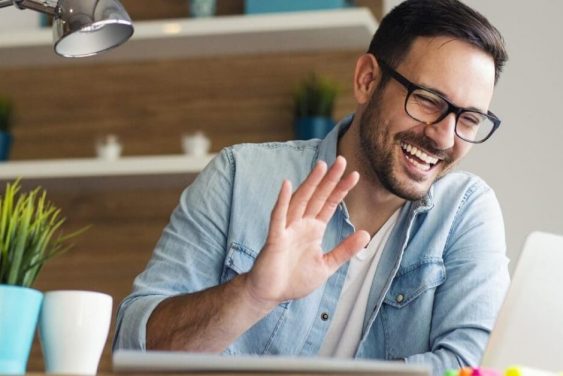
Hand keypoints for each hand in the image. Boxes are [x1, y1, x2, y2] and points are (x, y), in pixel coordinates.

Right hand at [243, 156, 369, 309]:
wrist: (269, 294)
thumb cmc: (294, 279)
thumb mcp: (326, 265)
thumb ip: (345, 250)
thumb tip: (366, 233)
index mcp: (313, 229)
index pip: (329, 204)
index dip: (341, 190)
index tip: (355, 175)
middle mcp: (300, 224)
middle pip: (317, 197)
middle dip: (329, 179)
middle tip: (342, 160)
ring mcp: (287, 229)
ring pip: (300, 201)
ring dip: (310, 184)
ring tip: (321, 166)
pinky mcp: (275, 238)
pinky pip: (278, 217)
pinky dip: (282, 201)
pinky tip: (286, 185)